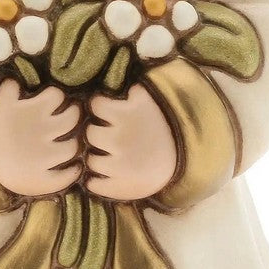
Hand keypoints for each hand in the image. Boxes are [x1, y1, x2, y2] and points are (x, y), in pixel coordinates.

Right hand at [0, 80, 81, 195]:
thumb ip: (8, 90)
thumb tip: (14, 79)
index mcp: (31, 112)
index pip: (57, 95)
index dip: (56, 96)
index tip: (54, 101)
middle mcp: (41, 132)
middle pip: (72, 119)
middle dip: (73, 116)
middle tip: (69, 117)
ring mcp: (42, 156)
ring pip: (72, 147)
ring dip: (74, 144)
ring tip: (68, 142)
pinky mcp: (41, 179)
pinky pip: (65, 176)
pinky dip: (73, 171)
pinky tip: (73, 167)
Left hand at [85, 85, 177, 200]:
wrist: (178, 164)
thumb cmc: (158, 131)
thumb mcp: (151, 107)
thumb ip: (137, 93)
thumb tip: (128, 82)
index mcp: (126, 115)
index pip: (96, 105)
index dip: (99, 108)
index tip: (106, 113)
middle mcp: (120, 138)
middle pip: (90, 134)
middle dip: (96, 135)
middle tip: (107, 137)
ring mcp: (119, 164)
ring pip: (91, 160)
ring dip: (97, 158)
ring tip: (110, 157)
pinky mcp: (119, 186)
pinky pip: (93, 183)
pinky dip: (96, 181)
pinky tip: (108, 175)